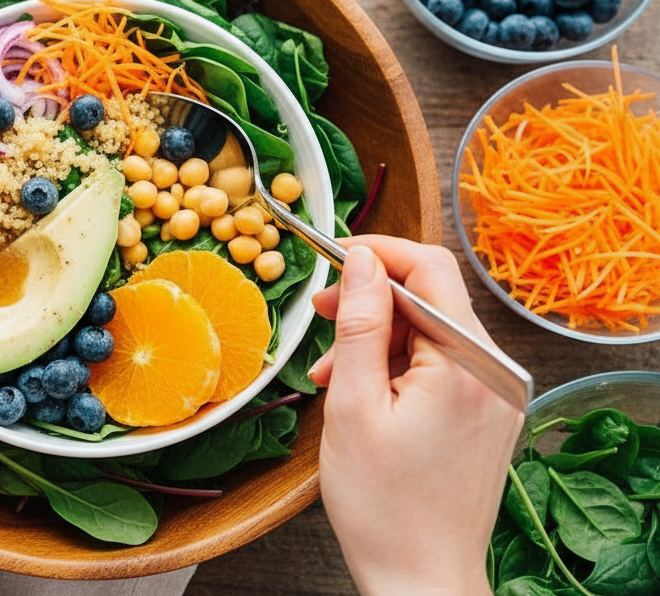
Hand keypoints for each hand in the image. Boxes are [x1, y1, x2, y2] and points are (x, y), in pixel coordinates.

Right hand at [309, 236, 522, 595]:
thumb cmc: (383, 506)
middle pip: (430, 299)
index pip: (429, 269)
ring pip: (431, 332)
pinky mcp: (487, 414)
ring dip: (378, 338)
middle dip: (370, 301)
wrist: (421, 579)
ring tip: (332, 373)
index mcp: (465, 364)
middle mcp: (494, 373)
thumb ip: (359, 325)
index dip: (377, 254)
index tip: (333, 257)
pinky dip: (399, 365)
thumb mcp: (353, 405)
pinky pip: (442, 365)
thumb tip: (361, 261)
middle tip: (322, 316)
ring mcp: (495, 395)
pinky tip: (363, 390)